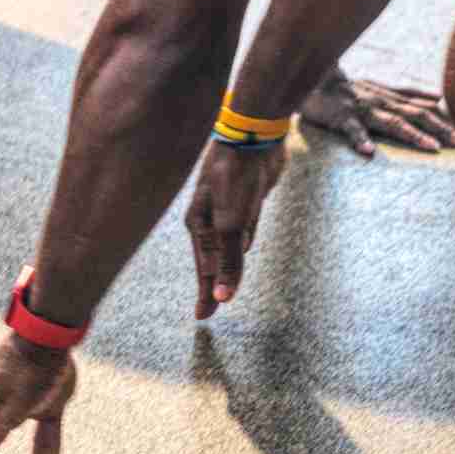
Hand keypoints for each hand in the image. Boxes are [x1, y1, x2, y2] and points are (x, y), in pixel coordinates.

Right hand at [185, 138, 287, 319]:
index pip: (204, 269)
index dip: (205, 293)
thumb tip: (223, 296)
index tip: (203, 316)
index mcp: (200, 225)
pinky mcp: (247, 200)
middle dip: (213, 284)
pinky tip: (244, 247)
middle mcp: (212, 219)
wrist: (255, 137)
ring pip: (231, 245)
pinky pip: (245, 228)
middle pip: (214, 260)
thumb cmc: (235, 177)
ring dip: (228, 263)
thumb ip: (229, 260)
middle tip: (211, 308)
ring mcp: (229, 209)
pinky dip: (244, 241)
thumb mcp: (232, 223)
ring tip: (224, 284)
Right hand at [299, 70, 454, 157]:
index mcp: (393, 98)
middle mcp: (383, 102)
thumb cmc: (350, 88)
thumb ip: (409, 93)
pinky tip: (369, 152)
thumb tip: (439, 97)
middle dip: (442, 129)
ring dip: (413, 135)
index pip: (427, 109)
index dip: (449, 121)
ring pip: (392, 122)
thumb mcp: (383, 88)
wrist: (315, 77)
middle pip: (418, 115)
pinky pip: (352, 130)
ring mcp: (363, 110)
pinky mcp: (342, 118)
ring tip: (432, 148)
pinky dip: (361, 140)